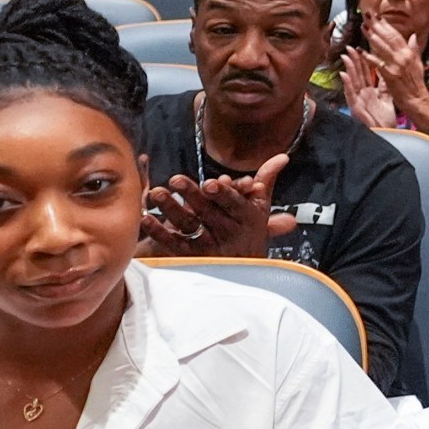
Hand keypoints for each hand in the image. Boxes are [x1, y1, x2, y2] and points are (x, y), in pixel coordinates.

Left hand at [139, 154, 295, 256]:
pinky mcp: (192, 258)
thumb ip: (266, 180)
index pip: (234, 204)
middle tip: (175, 179)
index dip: (222, 194)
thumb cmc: (250, 231)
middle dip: (192, 195)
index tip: (210, 183)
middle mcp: (229, 232)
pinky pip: (174, 244)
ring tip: (157, 193)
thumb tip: (282, 156)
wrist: (245, 272)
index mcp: (247, 217)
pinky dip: (159, 232)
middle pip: (208, 212)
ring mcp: (210, 246)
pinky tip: (146, 218)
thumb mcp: (261, 207)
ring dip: (172, 209)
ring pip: (189, 226)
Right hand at [338, 48, 398, 129]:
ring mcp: (358, 100)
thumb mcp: (387, 99)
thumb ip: (385, 86)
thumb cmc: (385, 119)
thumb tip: (387, 71)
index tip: (362, 47)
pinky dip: (347, 84)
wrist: (387, 133)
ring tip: (345, 56)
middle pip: (358, 74)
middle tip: (350, 47)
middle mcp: (363, 94)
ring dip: (349, 68)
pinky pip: (350, 94)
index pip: (366, 72)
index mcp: (370, 91)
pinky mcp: (355, 108)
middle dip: (354, 60)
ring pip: (353, 81)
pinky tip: (343, 75)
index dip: (364, 60)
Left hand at [362, 21, 428, 113]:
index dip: (386, 25)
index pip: (396, 36)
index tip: (378, 17)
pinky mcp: (390, 75)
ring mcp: (397, 66)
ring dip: (371, 36)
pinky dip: (368, 56)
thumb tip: (413, 36)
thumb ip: (414, 49)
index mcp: (409, 53)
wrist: (417, 100)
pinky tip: (360, 50)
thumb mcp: (418, 64)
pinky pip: (377, 63)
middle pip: (388, 38)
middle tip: (367, 16)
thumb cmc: (417, 84)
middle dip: (377, 26)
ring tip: (364, 27)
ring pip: (382, 48)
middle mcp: (403, 57)